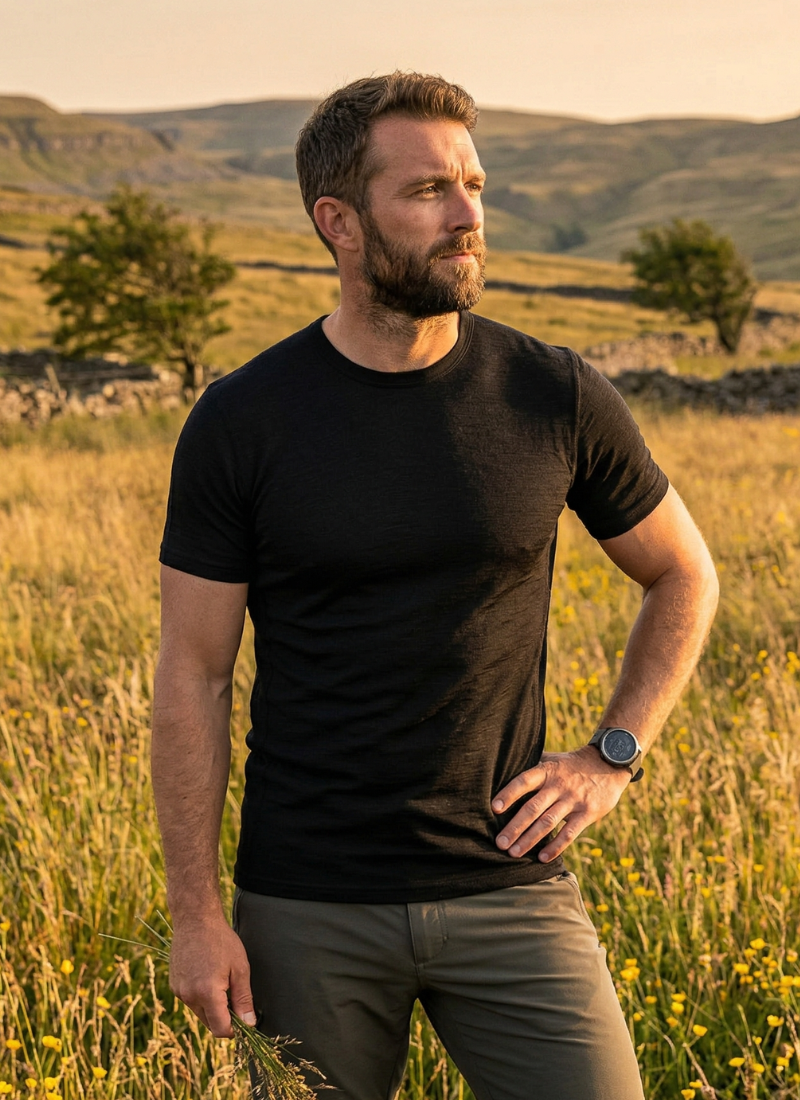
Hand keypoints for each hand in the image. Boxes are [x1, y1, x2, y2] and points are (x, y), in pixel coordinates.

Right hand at [169, 918, 255, 1037]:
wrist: (195, 919)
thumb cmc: (222, 940)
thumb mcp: (240, 968)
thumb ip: (244, 999)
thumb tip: (249, 1025)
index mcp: (208, 993)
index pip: (220, 1030)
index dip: (235, 1030)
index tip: (244, 1019)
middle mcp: (189, 996)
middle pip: (210, 1023)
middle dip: (224, 1017)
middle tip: (235, 995)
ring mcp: (179, 991)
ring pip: (200, 1012)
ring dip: (212, 1006)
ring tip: (221, 980)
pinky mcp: (174, 985)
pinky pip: (190, 1001)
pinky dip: (201, 997)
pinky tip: (208, 975)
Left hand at [492, 745, 632, 862]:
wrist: (608, 764)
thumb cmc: (572, 764)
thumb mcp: (552, 759)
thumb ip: (533, 767)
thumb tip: (504, 769)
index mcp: (547, 770)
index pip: (524, 781)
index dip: (509, 794)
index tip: (494, 808)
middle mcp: (558, 785)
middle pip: (533, 808)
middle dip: (515, 827)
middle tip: (500, 843)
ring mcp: (573, 800)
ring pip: (548, 823)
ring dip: (529, 840)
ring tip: (514, 853)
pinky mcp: (587, 813)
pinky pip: (569, 833)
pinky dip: (555, 847)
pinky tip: (542, 858)